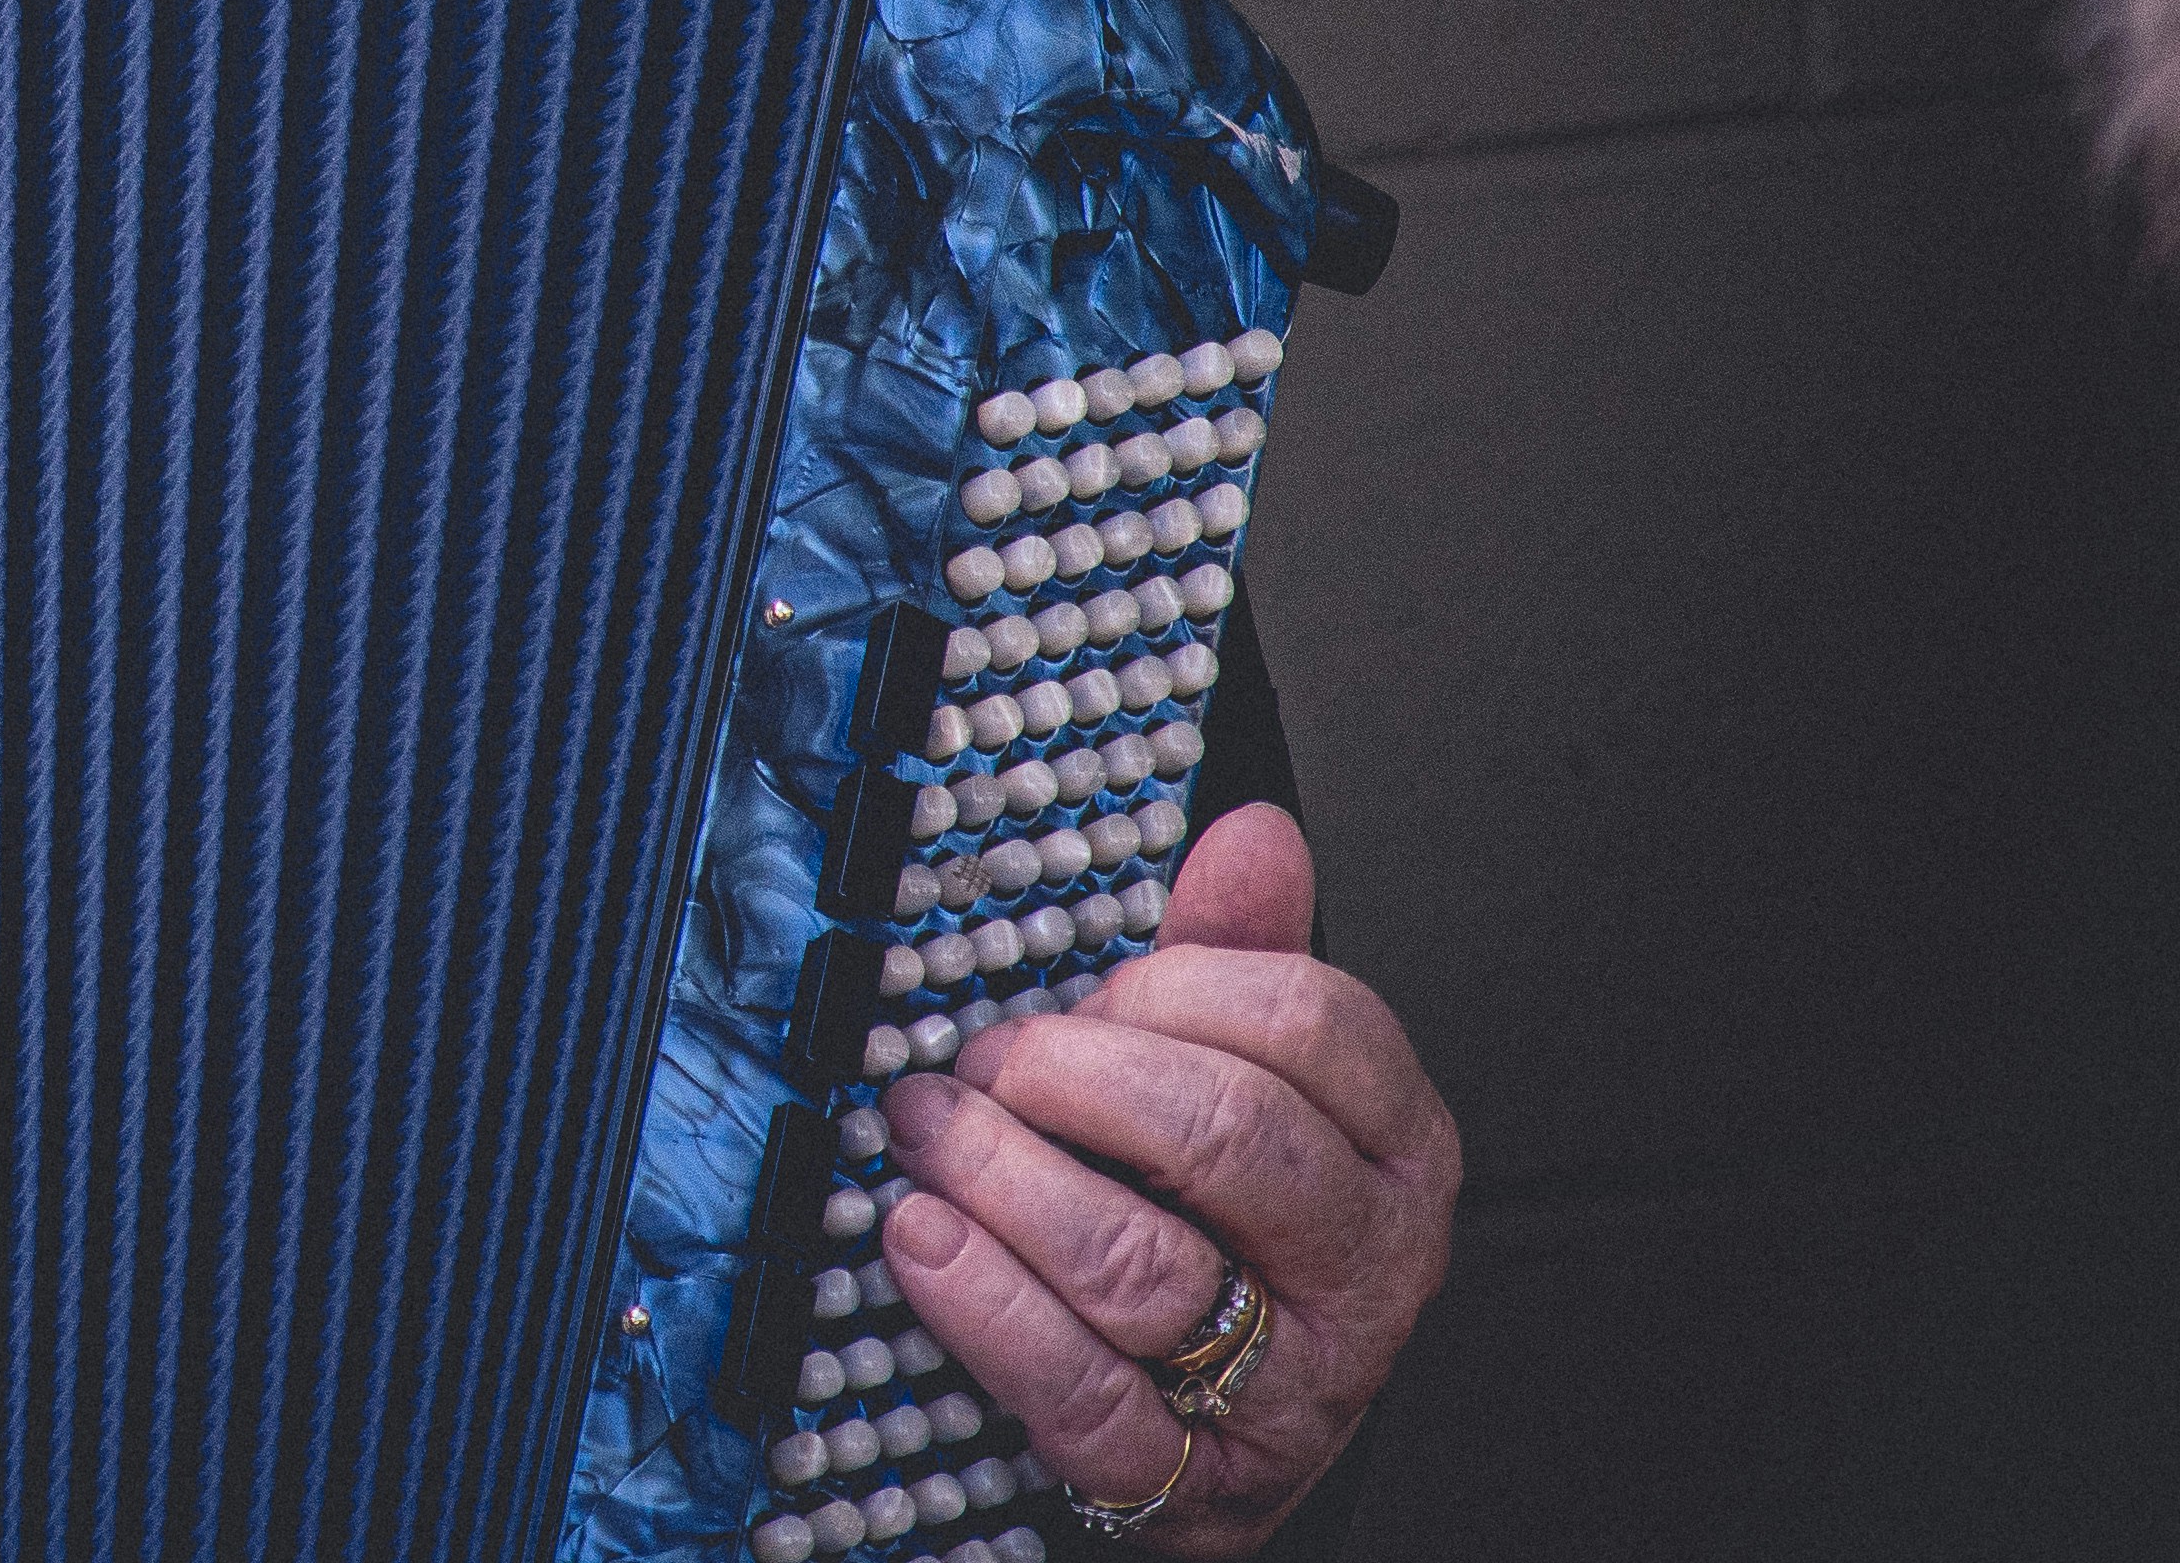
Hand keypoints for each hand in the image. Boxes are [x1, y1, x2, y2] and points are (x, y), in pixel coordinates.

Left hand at [876, 804, 1456, 1549]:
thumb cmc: (1227, 1231)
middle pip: (1229, 1133)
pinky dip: (982, 1303)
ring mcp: (1285, 1384)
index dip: (1175, 988)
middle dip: (1076, 1076)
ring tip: (929, 1131)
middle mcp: (1361, 1267)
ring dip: (1003, 1177)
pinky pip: (1080, 1389)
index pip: (1311, 1021)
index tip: (1091, 993)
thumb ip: (1239, 959)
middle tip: (990, 1061)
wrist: (1223, 1436)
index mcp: (1393, 1150)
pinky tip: (919, 1234)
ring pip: (1142, 1263)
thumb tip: (1253, 835)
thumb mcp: (1245, 1083)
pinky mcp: (1187, 1478)